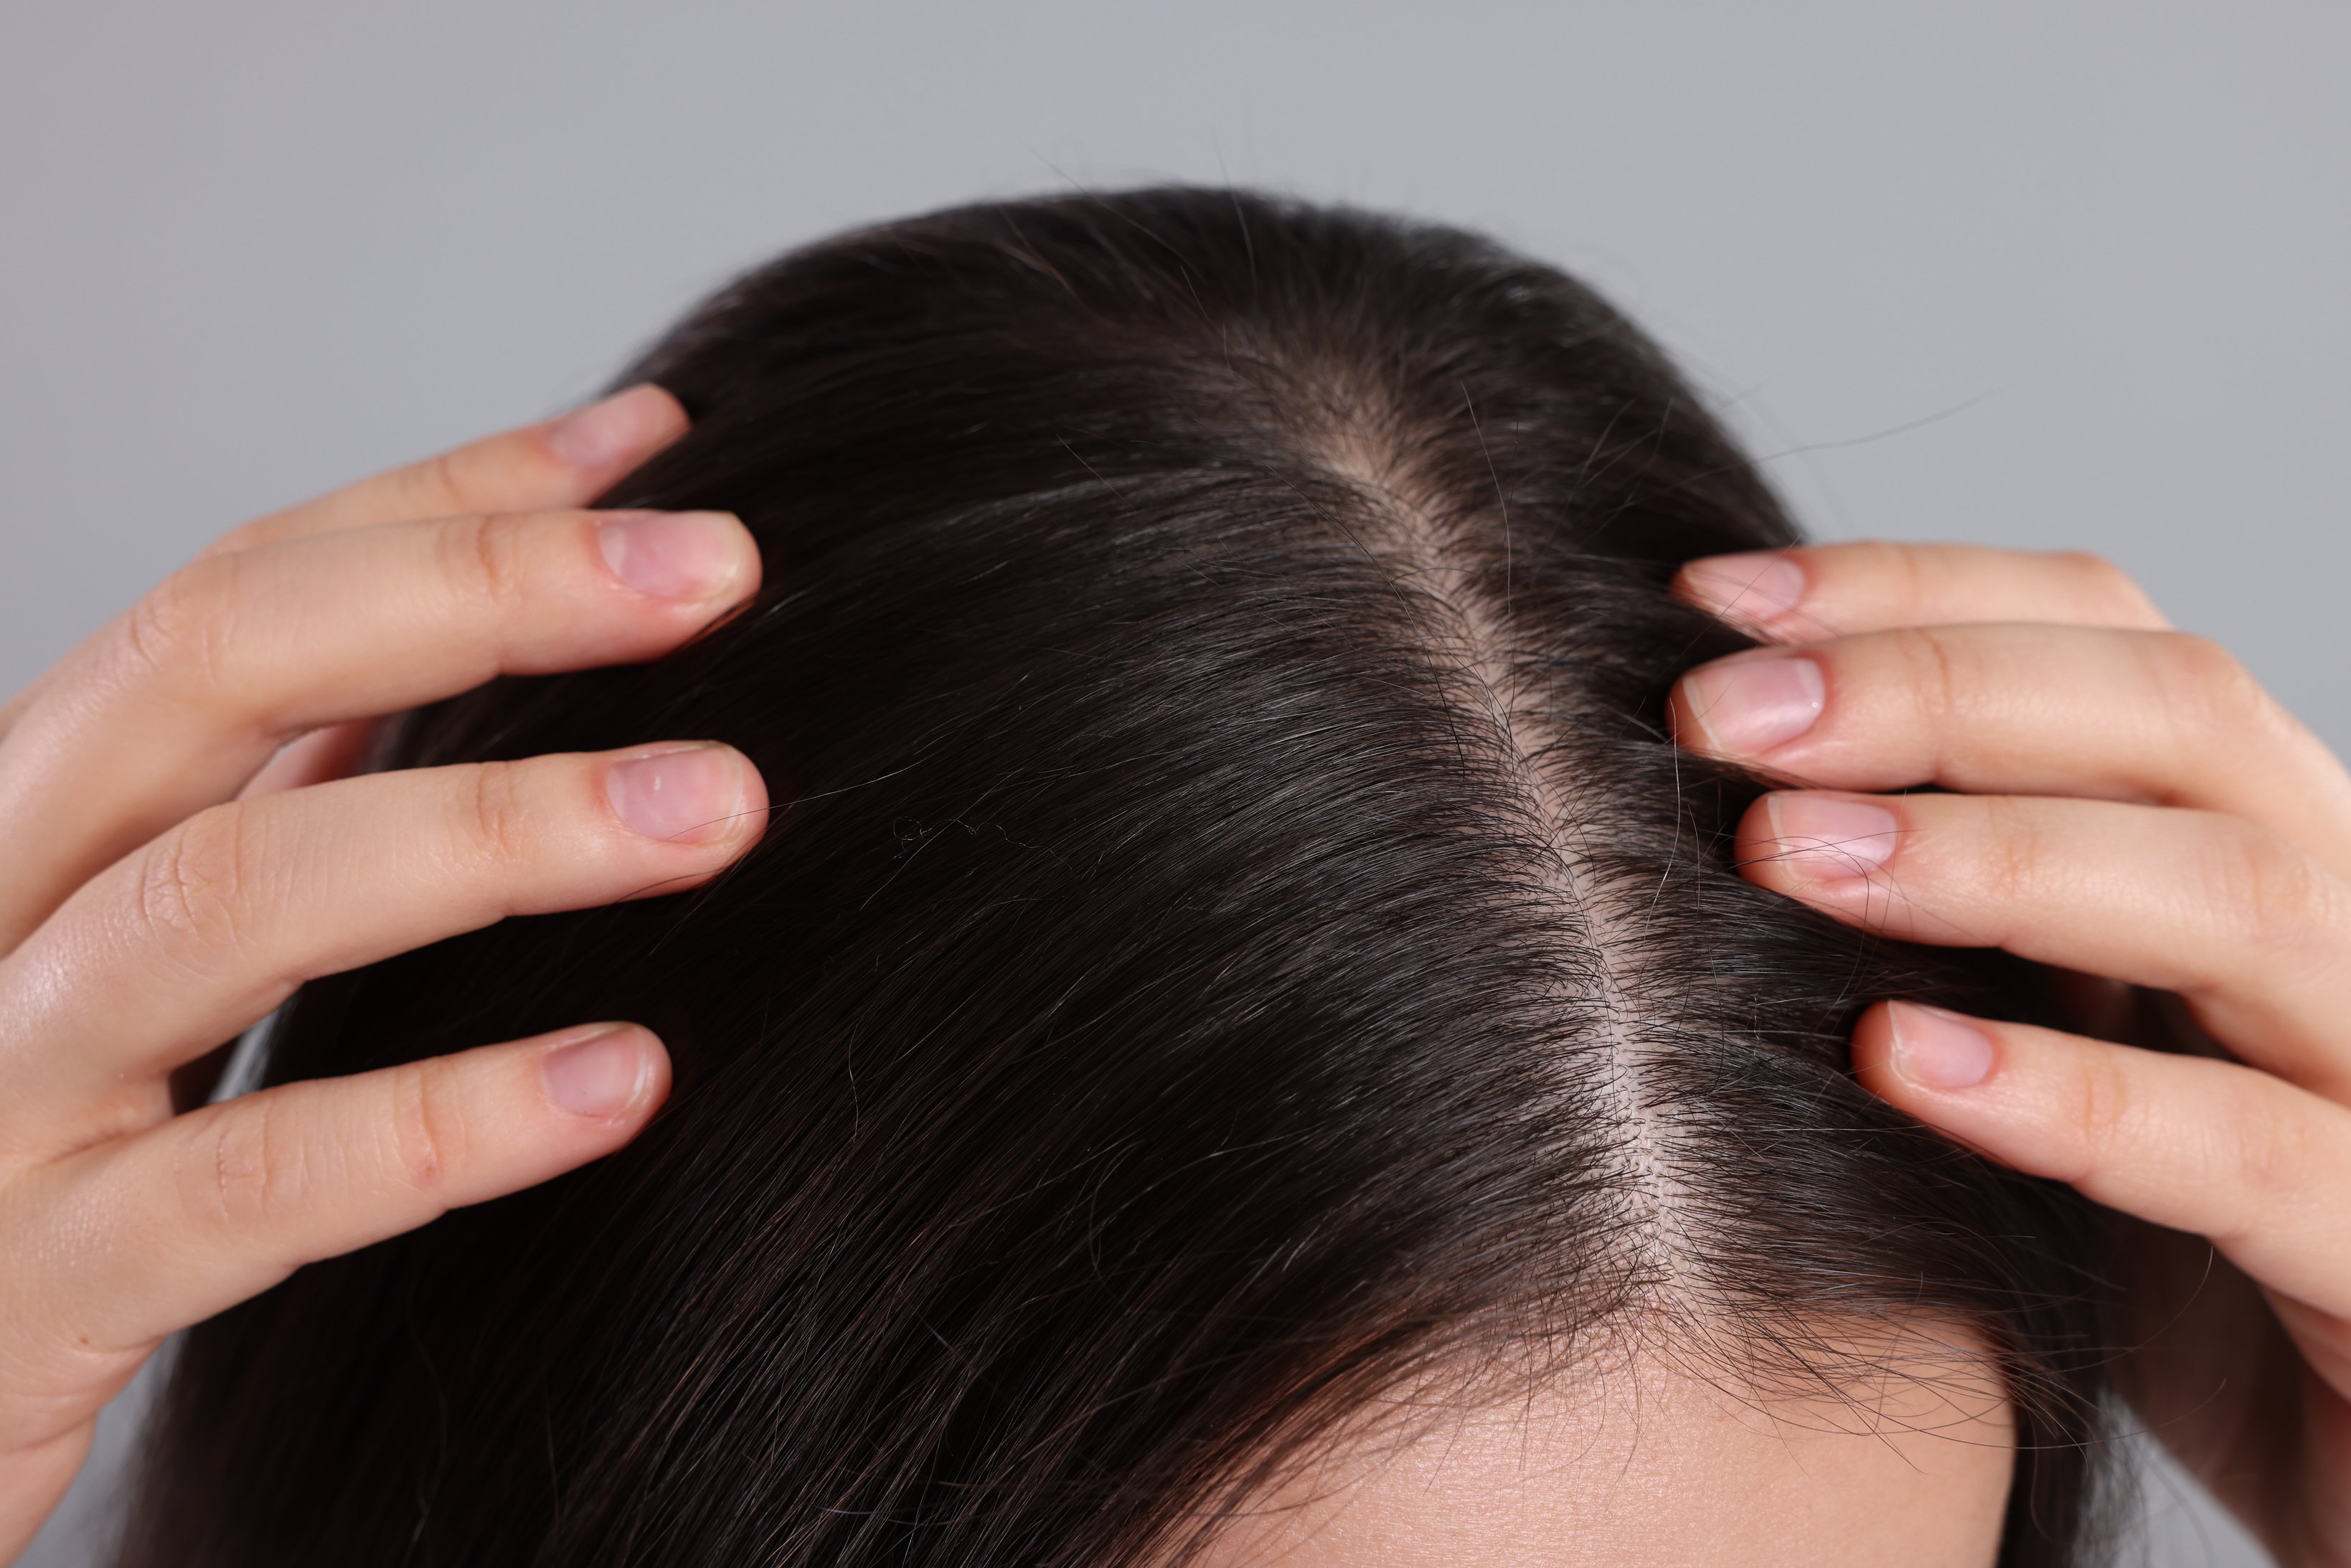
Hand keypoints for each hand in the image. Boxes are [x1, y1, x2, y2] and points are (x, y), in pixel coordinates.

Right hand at [0, 386, 769, 1562]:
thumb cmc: (46, 1162)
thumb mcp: (156, 946)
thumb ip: (294, 790)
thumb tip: (508, 605)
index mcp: (38, 809)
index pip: (242, 584)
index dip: (451, 497)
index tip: (653, 444)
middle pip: (210, 670)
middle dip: (478, 592)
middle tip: (719, 569)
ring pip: (227, 900)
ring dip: (494, 830)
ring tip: (719, 806)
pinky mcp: (26, 1290)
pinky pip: (247, 1180)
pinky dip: (445, 1122)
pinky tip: (623, 1080)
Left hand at [1670, 543, 2350, 1565]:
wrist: (2345, 1458)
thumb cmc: (2153, 1247)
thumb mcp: (2046, 1041)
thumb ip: (1938, 922)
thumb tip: (1706, 794)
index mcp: (2257, 838)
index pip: (2110, 632)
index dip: (1910, 591)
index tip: (1701, 604)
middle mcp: (2348, 918)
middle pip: (2179, 718)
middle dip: (1930, 690)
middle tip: (1713, 718)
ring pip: (2236, 899)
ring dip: (1990, 856)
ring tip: (1782, 855)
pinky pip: (2260, 1155)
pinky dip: (2079, 1096)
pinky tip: (1901, 1063)